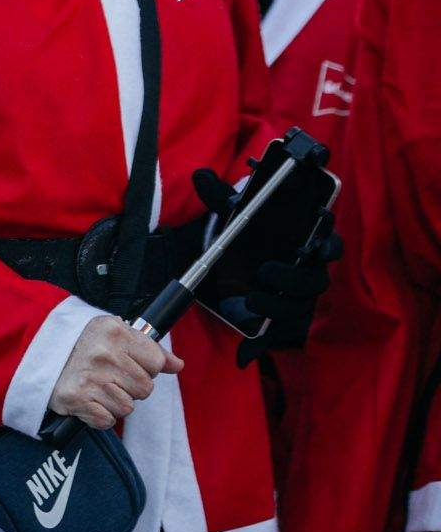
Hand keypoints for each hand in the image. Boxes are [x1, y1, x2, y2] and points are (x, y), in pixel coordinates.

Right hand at [47, 314, 182, 429]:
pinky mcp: (77, 399)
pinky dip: (99, 415)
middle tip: (108, 376)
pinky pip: (108, 421)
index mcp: (114, 331)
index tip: (127, 363)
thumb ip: (149, 349)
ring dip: (114, 402)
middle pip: (145, 388)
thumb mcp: (113, 334)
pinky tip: (88, 400)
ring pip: (128, 407)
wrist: (35, 353)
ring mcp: (89, 377)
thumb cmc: (79, 344)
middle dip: (130, 387)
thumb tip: (177, 365)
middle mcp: (103, 353)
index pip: (156, 362)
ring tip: (96, 387)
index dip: (145, 367)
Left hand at [193, 164, 343, 364]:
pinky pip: (277, 337)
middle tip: (265, 272)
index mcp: (305, 245)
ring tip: (253, 300)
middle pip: (315, 280)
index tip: (319, 246)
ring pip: (299, 307)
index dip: (328, 245)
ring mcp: (298, 299)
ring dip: (279, 306)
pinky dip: (261, 347)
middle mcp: (308, 272)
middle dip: (294, 278)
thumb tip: (201, 176)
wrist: (245, 264)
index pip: (329, 244)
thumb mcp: (235, 216)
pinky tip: (244, 356)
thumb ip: (221, 197)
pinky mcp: (284, 321)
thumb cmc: (250, 238)